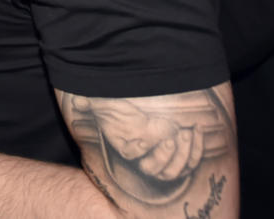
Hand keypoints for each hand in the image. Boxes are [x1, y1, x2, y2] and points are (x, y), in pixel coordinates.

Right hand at [75, 97, 203, 180]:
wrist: (143, 109)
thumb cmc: (124, 108)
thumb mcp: (106, 103)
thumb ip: (91, 103)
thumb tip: (76, 102)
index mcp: (127, 148)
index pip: (132, 155)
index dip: (140, 149)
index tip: (147, 137)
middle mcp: (145, 161)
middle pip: (156, 170)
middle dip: (165, 156)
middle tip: (171, 137)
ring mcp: (165, 163)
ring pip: (177, 171)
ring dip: (184, 153)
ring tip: (186, 132)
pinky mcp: (182, 159)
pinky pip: (192, 161)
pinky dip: (197, 147)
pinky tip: (195, 128)